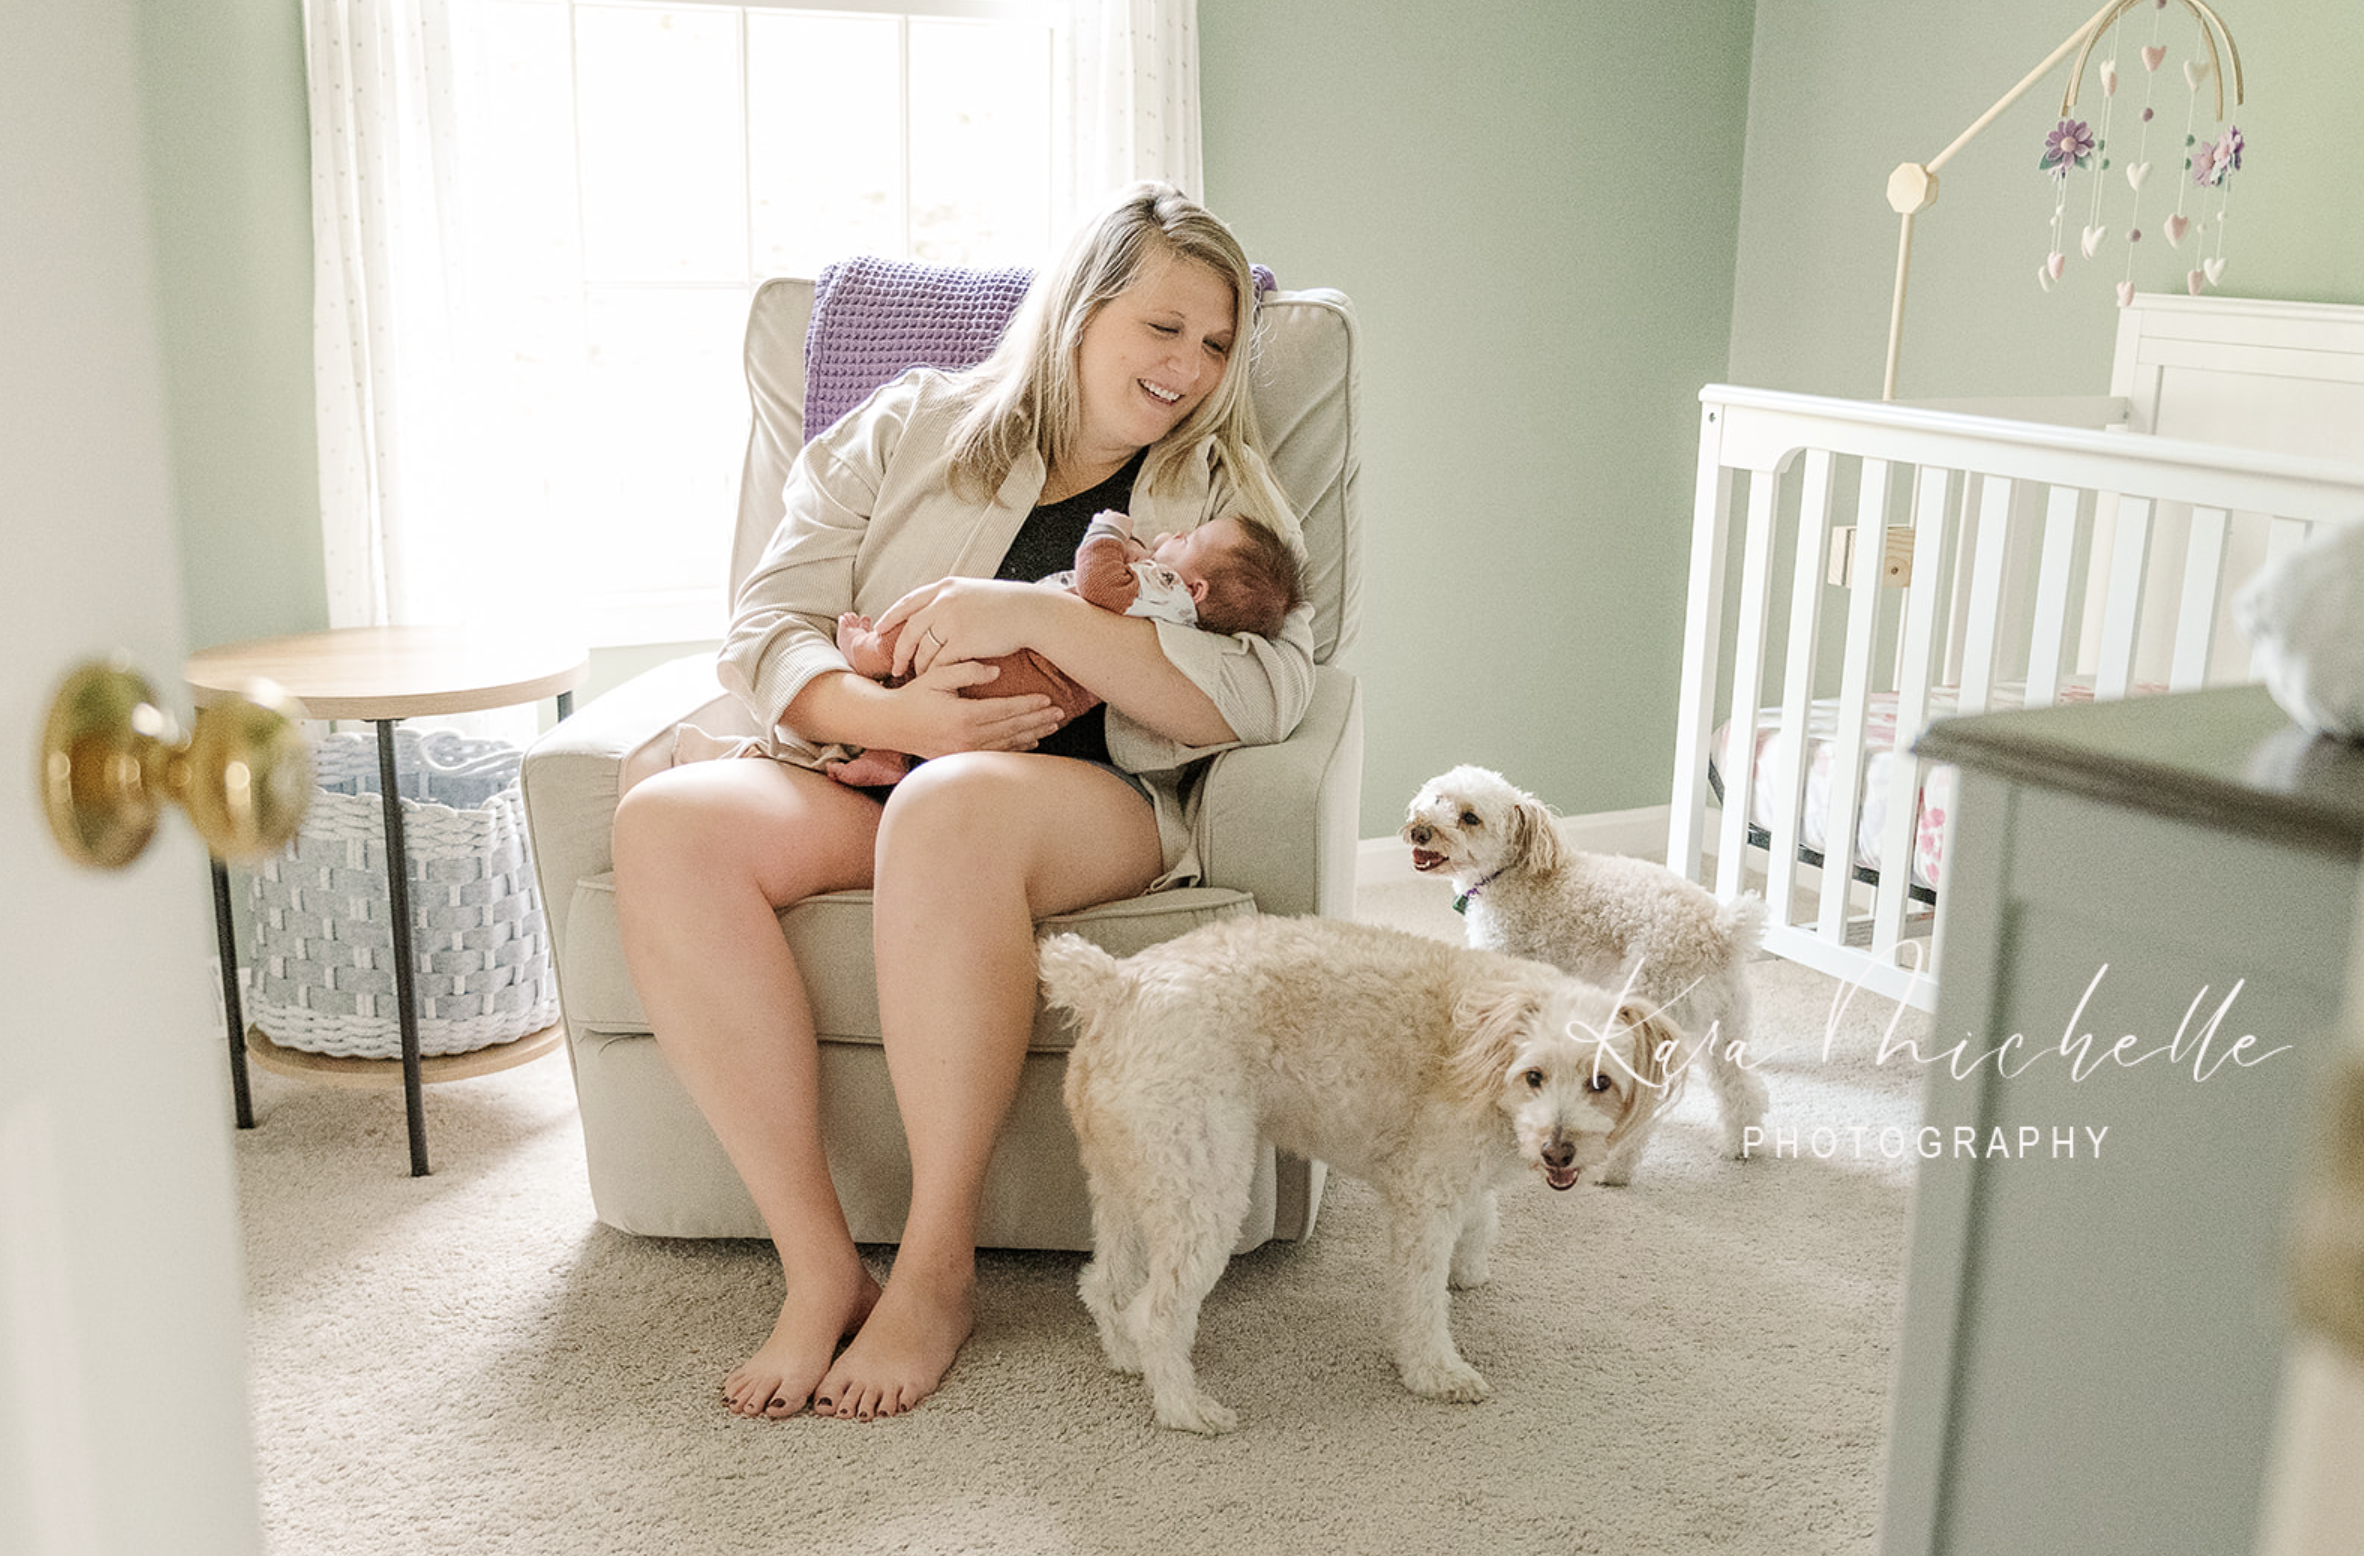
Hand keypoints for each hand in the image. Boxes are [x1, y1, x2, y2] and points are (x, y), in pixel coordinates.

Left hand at [875, 577, 1049, 678]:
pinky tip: (936, 681)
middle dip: (899, 650)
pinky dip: (936, 673)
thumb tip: (933, 609)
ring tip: (917, 677)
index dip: (890, 616)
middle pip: (909, 629)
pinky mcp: (963, 641)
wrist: (1030, 613)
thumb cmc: (1007, 606)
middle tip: (895, 666)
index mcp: (945, 588)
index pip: (908, 602)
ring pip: (923, 649)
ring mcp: (952, 621)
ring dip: (918, 666)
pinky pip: (941, 662)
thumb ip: (951, 599)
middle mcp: (944, 601)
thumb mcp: (973, 592)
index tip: (879, 629)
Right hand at [884, 658, 1063, 757]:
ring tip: (1052, 726)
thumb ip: (966, 670)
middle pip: (1012, 729)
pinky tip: (1031, 742)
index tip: (1047, 699)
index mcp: (963, 716)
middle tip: (1060, 713)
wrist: (889, 724)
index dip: (1029, 705)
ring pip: (1007, 744)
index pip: (1005, 710)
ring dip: (1032, 735)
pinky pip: (995, 754)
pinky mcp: (961, 759)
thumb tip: (995, 671)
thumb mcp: (936, 675)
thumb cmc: (913, 695)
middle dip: (1038, 721)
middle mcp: (967, 738)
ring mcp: (965, 752)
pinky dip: (1016, 748)